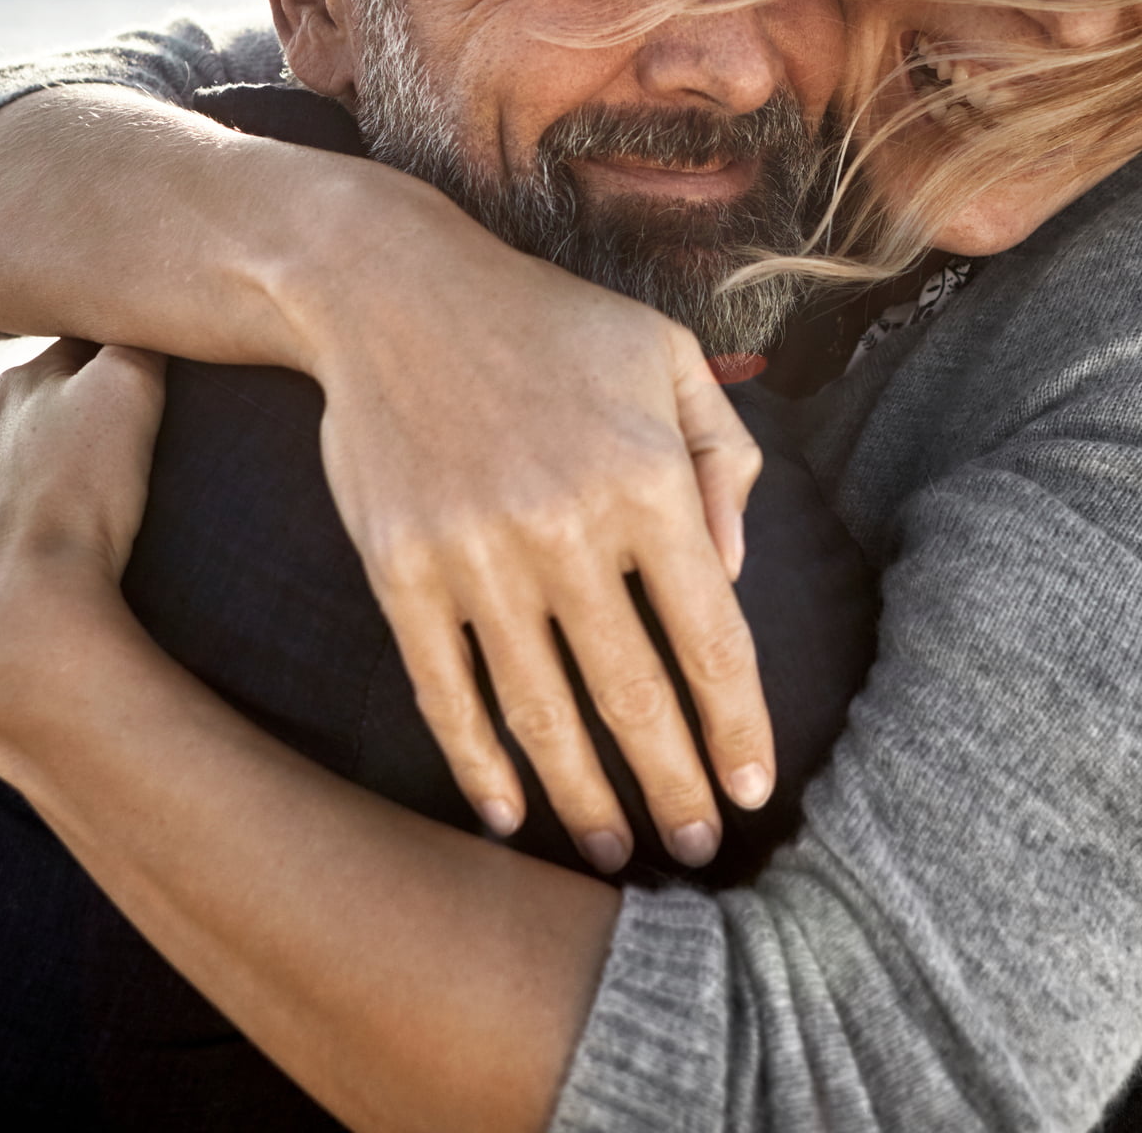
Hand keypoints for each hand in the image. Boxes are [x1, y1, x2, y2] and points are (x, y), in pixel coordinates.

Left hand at [0, 339, 168, 767]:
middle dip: (62, 418)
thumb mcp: (127, 391)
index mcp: (19, 391)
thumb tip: (140, 320)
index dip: (111, 354)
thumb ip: (134, 343)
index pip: (75, 350)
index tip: (144, 366)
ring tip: (63, 506)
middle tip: (115, 441)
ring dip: (17, 481)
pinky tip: (5, 563)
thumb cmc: (81, 495)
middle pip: (25, 413)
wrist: (19, 609)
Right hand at [296, 207, 775, 873]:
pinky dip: (478, 764)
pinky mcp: (402, 572)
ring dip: (584, 798)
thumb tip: (731, 574)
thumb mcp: (666, 356)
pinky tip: (507, 813)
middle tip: (696, 849)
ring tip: (612, 851)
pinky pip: (448, 692)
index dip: (738, 728)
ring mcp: (477, 557)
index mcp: (648, 479)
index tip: (754, 790)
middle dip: (673, 789)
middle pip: (635, 698)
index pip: (712, 639)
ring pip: (543, 714)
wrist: (387, 289)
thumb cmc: (546, 321)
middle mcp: (568, 528)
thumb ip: (722, 458)